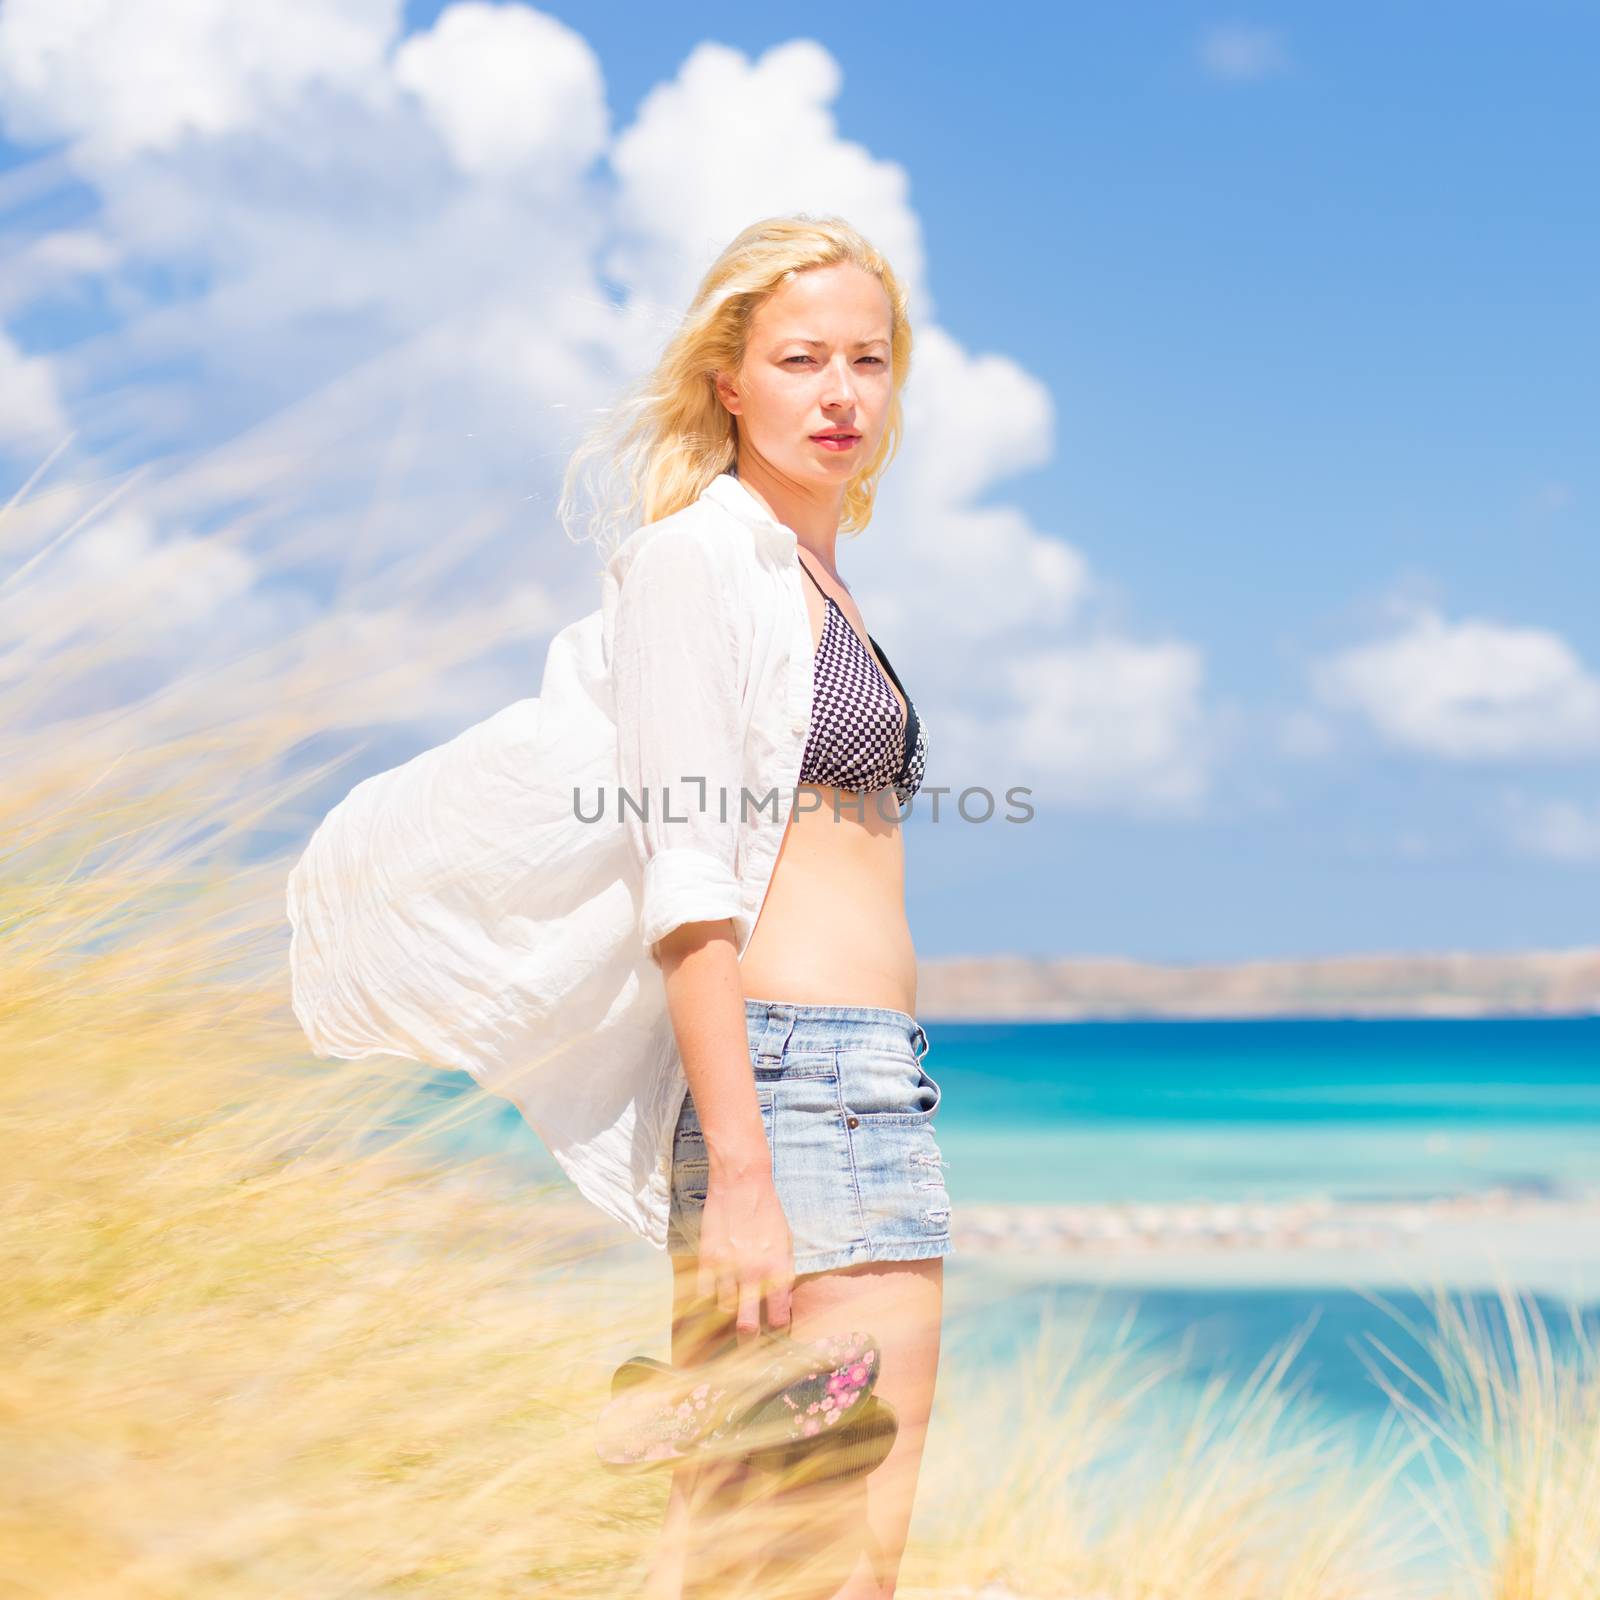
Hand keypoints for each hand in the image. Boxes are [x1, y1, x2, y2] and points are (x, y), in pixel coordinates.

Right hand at [697, 1169, 794, 1339]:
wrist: (742, 1183)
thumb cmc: (768, 1212)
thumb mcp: (787, 1243)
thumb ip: (784, 1276)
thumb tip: (782, 1305)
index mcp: (778, 1271)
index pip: (779, 1318)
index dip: (778, 1329)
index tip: (775, 1330)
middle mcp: (753, 1274)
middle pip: (747, 1327)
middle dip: (749, 1338)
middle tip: (749, 1338)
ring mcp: (727, 1268)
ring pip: (724, 1311)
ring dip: (729, 1311)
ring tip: (733, 1306)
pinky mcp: (707, 1258)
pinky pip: (704, 1293)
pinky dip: (709, 1296)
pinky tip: (716, 1290)